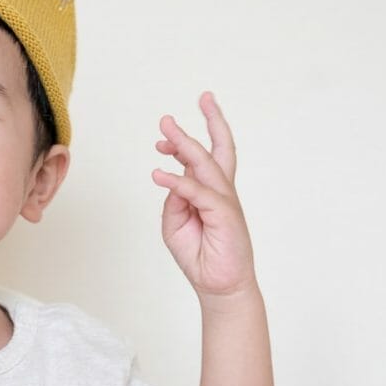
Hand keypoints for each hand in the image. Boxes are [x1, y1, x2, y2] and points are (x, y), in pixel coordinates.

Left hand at [151, 92, 256, 307]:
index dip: (185, 142)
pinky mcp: (225, 215)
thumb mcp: (175, 225)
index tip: (162, 136)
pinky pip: (200, 193)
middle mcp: (221, 191)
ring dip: (186, 144)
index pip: (203, 158)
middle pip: (220, 148)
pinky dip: (179, 182)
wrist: (218, 286)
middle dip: (211, 120)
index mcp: (210, 192)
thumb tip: (172, 181)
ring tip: (166, 129)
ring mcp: (225, 201)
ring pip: (207, 164)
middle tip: (199, 99)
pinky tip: (160, 174)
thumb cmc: (200, 255)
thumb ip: (174, 201)